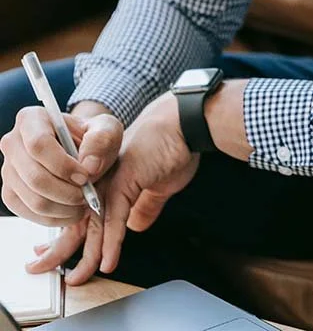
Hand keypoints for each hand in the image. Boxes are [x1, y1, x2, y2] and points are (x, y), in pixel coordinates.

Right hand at [1, 106, 120, 225]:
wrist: (84, 150)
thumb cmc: (94, 137)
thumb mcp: (108, 129)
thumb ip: (102, 140)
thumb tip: (89, 166)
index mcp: (32, 119)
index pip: (39, 145)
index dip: (63, 165)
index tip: (85, 176)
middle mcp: (12, 143)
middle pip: (34, 177)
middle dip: (66, 192)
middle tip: (88, 195)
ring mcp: (8, 170)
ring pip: (31, 199)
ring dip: (63, 208)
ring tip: (84, 204)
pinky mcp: (10, 192)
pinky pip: (26, 212)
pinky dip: (52, 218)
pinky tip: (72, 212)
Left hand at [28, 93, 198, 283]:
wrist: (182, 124)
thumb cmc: (172, 147)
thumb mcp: (159, 185)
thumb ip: (146, 206)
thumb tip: (137, 225)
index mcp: (106, 185)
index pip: (80, 216)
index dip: (65, 238)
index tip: (46, 253)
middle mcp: (101, 184)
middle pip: (76, 223)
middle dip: (58, 251)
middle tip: (41, 269)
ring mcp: (111, 183)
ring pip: (93, 226)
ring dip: (86, 256)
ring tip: (77, 277)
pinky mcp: (125, 183)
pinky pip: (114, 220)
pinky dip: (111, 243)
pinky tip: (108, 261)